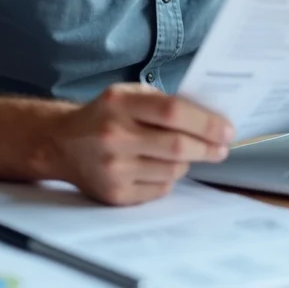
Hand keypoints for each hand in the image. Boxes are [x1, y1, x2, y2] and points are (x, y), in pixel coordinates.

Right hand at [49, 83, 233, 205]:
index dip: (206, 122)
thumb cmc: (104, 115)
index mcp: (120, 103)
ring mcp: (113, 168)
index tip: (227, 129)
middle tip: (222, 148)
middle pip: (177, 146)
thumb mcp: (127, 95)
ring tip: (186, 153)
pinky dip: (169, 178)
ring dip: (188, 162)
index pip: (173, 112)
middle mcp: (114, 136)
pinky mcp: (114, 194)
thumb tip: (209, 116)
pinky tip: (161, 167)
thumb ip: (163, 102)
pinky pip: (159, 189)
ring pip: (172, 170)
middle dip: (208, 148)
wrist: (61, 144)